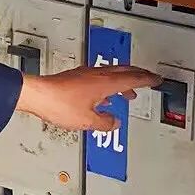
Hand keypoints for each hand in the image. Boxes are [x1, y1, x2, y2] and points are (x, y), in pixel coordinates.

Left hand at [15, 66, 162, 131]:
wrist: (37, 95)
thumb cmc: (59, 104)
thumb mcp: (87, 121)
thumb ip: (104, 122)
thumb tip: (114, 122)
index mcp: (105, 83)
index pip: (134, 78)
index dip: (148, 79)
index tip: (157, 79)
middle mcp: (97, 75)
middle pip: (124, 71)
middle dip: (139, 75)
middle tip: (148, 78)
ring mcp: (85, 74)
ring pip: (111, 74)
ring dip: (123, 81)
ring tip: (128, 91)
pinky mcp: (75, 78)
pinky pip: (98, 78)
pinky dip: (107, 85)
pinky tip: (103, 96)